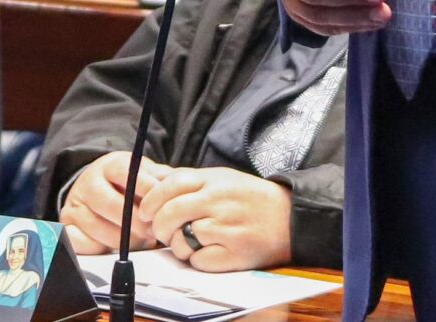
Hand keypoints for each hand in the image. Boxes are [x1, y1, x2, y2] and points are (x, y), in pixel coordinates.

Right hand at [58, 151, 173, 253]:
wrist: (96, 189)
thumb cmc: (128, 186)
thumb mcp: (145, 174)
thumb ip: (161, 178)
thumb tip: (178, 184)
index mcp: (111, 164)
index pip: (126, 173)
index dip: (144, 190)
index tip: (160, 206)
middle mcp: (89, 181)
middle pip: (109, 203)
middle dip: (134, 222)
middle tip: (153, 233)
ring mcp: (75, 203)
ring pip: (96, 225)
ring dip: (121, 239)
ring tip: (141, 243)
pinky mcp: (67, 225)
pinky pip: (78, 240)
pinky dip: (97, 247)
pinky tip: (114, 250)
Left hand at [140, 166, 294, 273]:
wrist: (290, 217)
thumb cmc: (251, 199)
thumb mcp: (222, 177)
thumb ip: (188, 178)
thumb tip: (152, 175)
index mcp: (214, 180)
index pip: (170, 185)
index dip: (151, 200)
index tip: (145, 212)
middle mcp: (218, 201)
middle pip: (169, 214)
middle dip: (159, 227)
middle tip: (163, 232)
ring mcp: (226, 227)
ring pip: (180, 240)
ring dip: (178, 245)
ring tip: (191, 241)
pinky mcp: (233, 253)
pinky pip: (198, 261)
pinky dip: (197, 260)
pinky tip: (209, 251)